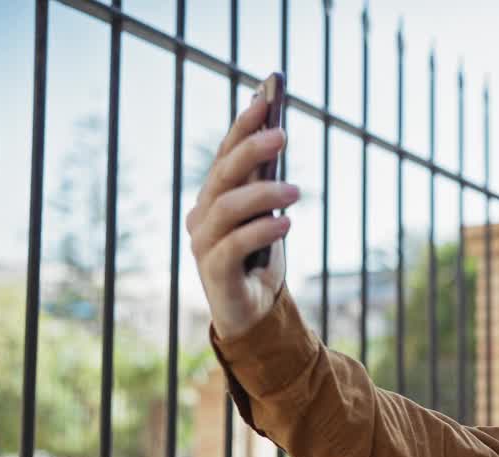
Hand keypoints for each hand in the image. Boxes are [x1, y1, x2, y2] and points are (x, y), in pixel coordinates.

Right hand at [187, 95, 298, 341]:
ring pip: (227, 208)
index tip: (264, 101)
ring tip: (296, 190)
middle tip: (282, 135)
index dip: (241, 128)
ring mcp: (203, 244)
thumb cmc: (259, 258)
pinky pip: (235, 245)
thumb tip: (274, 135)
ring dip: (263, 194)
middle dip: (250, 150)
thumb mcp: (267, 216)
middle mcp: (202, 216)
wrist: (252, 312)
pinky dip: (262, 231)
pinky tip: (286, 224)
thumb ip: (266, 182)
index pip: (225, 156)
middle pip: (223, 175)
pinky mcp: (213, 272)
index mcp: (213, 197)